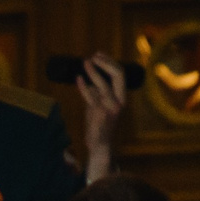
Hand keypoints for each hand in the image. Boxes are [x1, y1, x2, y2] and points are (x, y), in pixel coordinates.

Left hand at [77, 51, 126, 177]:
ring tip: (85, 62)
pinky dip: (83, 86)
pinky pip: (90, 96)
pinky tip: (77, 79)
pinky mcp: (98, 113)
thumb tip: (89, 80)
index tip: (99, 55)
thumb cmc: (98, 125)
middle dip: (105, 63)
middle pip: (117, 75)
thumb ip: (96, 94)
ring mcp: (109, 107)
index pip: (120, 74)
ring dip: (93, 71)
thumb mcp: (99, 106)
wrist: (98, 145)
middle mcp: (118, 101)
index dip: (110, 62)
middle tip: (93, 56)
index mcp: (121, 97)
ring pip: (102, 84)